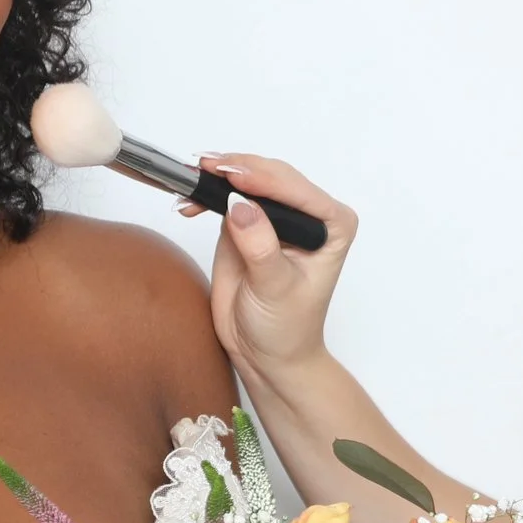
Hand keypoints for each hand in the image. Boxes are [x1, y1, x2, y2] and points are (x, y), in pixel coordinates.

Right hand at [188, 153, 357, 385]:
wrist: (265, 353)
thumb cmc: (287, 327)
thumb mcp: (276, 288)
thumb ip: (260, 246)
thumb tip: (240, 205)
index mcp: (332, 225)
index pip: (298, 192)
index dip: (265, 180)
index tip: (234, 177)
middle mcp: (308, 214)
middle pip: (272, 177)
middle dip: (238, 170)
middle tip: (205, 169)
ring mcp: (275, 216)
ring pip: (248, 181)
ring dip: (218, 178)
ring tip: (192, 178)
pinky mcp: (246, 223)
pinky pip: (226, 198)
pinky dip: (207, 195)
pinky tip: (190, 202)